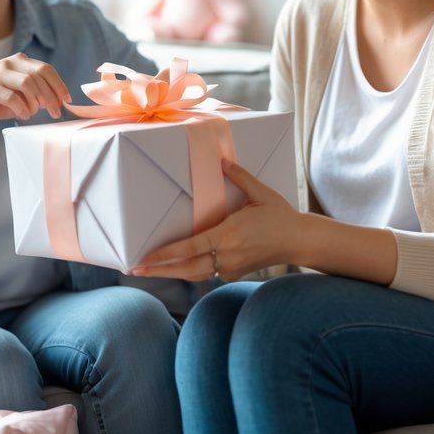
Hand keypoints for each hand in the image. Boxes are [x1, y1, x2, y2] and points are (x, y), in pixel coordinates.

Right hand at [0, 53, 71, 132]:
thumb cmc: (1, 105)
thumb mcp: (23, 95)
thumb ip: (39, 91)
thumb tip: (62, 98)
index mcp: (18, 61)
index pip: (45, 68)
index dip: (59, 84)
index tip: (67, 100)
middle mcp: (7, 63)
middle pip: (38, 75)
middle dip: (51, 95)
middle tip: (56, 112)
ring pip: (27, 83)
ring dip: (36, 101)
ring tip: (34, 113)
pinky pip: (13, 97)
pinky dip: (22, 109)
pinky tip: (23, 116)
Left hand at [131, 158, 302, 280]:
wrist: (300, 241)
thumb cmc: (280, 215)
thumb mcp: (260, 193)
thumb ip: (239, 177)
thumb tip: (221, 160)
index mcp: (228, 236)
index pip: (189, 248)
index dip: (164, 255)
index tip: (144, 259)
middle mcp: (226, 255)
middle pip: (185, 268)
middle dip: (158, 270)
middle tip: (133, 270)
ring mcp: (230, 267)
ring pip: (193, 274)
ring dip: (169, 272)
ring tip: (145, 271)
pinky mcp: (234, 272)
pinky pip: (207, 272)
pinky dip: (189, 270)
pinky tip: (172, 267)